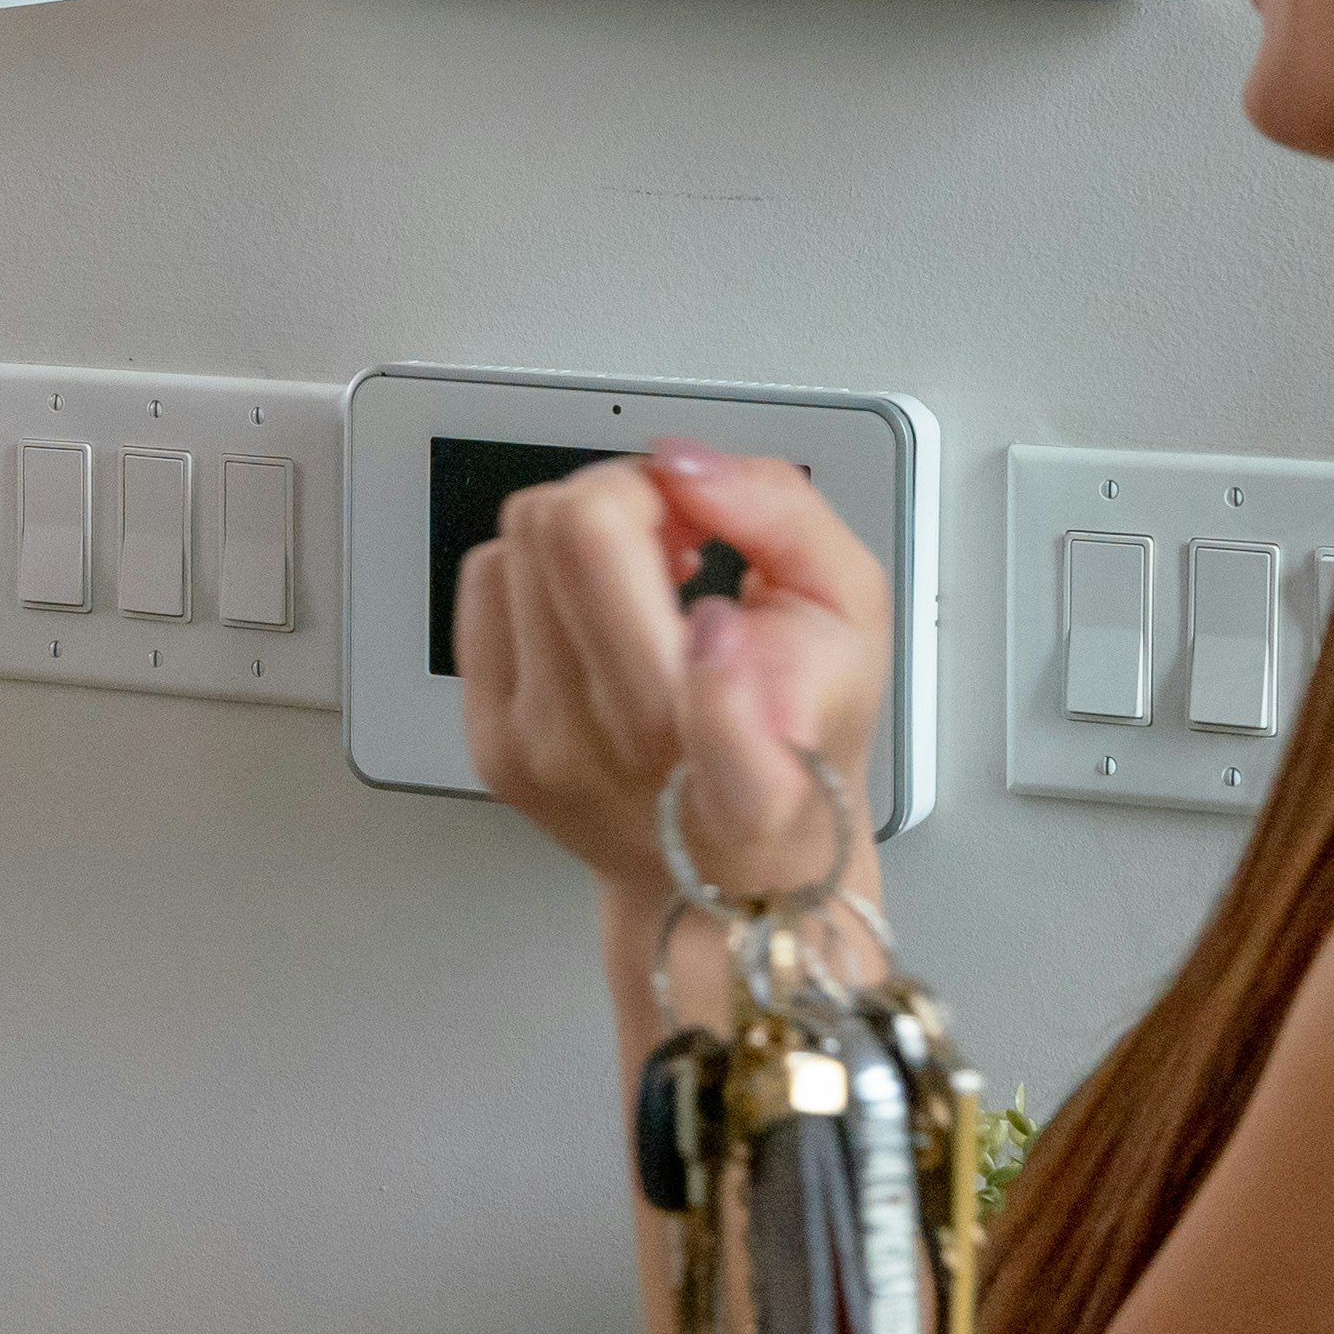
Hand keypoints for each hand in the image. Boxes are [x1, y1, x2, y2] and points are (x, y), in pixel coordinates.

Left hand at [453, 442, 892, 903]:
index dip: (711, 645)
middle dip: (633, 496)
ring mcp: (541, 749)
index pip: (717, 714)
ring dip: (584, 528)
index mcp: (744, 764)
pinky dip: (542, 566)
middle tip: (682, 538)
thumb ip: (782, 515)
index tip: (724, 618)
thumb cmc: (800, 730)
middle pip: (573, 535)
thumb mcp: (848, 610)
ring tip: (644, 575)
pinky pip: (485, 579)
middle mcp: (628, 757)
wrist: (723, 866)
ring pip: (520, 542)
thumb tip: (682, 466)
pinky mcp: (487, 739)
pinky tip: (598, 604)